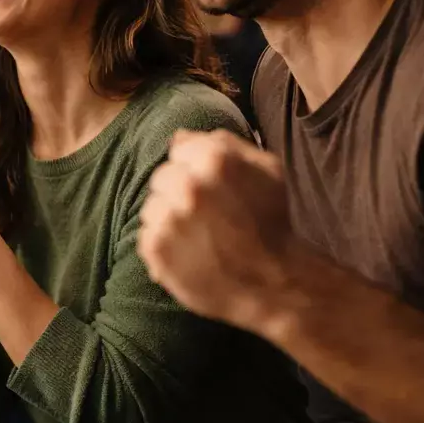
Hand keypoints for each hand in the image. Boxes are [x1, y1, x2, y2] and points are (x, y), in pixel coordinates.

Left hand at [137, 130, 304, 332]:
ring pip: (152, 207)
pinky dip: (164, 246)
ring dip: (169, 219)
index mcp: (214, 160)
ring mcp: (169, 218)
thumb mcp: (267, 171)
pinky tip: (191, 254)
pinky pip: (147, 236)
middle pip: (163, 177)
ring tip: (200, 237)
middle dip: (180, 192)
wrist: (276, 285)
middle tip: (208, 216)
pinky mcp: (156, 248)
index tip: (214, 190)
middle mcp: (188, 185)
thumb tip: (179, 136)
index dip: (197, 170)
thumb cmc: (273, 224)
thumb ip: (224, 144)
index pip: (181, 151)